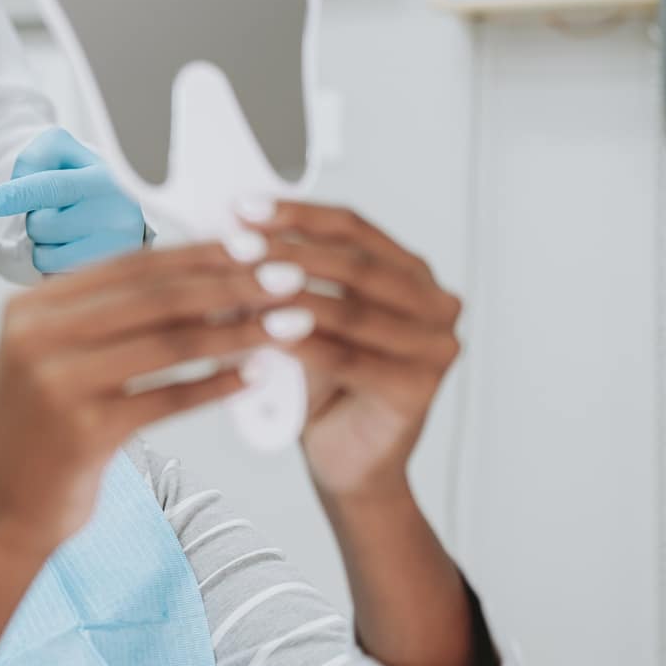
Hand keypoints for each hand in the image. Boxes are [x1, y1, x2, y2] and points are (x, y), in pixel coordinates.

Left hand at [0, 127, 146, 273]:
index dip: (16, 195)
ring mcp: (115, 251)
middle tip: (58, 212)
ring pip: (45, 257)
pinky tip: (74, 251)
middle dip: (37, 220)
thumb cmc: (82, 177)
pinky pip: (55, 278)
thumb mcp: (61, 152)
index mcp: (105, 178)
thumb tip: (16, 189)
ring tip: (67, 232)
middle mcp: (117, 214)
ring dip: (45, 245)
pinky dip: (55, 266)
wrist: (121, 209)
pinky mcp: (107, 277)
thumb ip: (34, 158)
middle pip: (40, 226)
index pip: (52, 187)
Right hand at [0, 241, 294, 561]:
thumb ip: (113, 320)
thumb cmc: (43, 432)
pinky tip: (254, 377)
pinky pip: (167, 399)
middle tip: (288, 280)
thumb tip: (207, 279)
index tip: (254, 247)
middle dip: (232, 285)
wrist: (0, 509)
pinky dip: (217, 385)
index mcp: (32, 307)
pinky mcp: (82, 432)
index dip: (200, 254)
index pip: (132, 265)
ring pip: (169, 344)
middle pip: (155, 297)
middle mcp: (37, 336)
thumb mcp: (60, 359)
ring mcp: (56, 383)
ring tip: (288, 326)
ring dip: (239, 332)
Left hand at [242, 201, 462, 506]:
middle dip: (289, 250)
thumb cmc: (323, 385)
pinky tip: (269, 331)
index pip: (353, 229)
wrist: (346, 458)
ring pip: (352, 310)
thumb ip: (284, 277)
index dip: (297, 215)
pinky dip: (306, 343)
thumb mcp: (303, 316)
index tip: (244, 207)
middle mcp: (434, 303)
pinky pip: (351, 358)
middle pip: (355, 265)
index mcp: (411, 273)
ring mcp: (435, 346)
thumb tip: (230, 234)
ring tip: (247, 281)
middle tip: (238, 243)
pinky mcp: (419, 388)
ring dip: (294, 294)